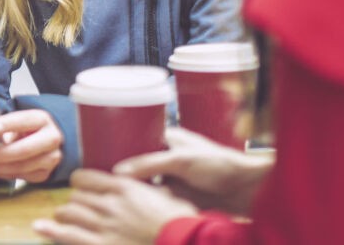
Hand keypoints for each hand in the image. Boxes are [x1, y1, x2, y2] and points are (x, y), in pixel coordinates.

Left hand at [0, 109, 61, 182]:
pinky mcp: (45, 174)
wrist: (43, 141)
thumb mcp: (17, 120)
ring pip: (23, 166)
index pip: (25, 121)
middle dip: (1, 154)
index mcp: (43, 120)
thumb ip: (4, 124)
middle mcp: (52, 139)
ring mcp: (51, 158)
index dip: (8, 125)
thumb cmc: (22, 127)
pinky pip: (22, 176)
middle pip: (25, 149)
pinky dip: (3, 174)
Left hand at [33, 168, 197, 244]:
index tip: (81, 187)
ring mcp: (103, 227)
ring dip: (66, 216)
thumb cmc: (182, 223)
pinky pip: (67, 235)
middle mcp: (109, 204)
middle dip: (75, 202)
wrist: (187, 243)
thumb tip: (144, 186)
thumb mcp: (167, 197)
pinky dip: (51, 231)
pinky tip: (40, 227)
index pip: (85, 177)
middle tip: (80, 209)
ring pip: (68, 213)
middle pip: (75, 196)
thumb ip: (148, 188)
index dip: (80, 183)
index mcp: (124, 188)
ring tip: (66, 220)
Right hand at [112, 127, 272, 215]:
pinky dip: (142, 202)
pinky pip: (153, 199)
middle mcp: (167, 157)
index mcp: (168, 138)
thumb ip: (149, 164)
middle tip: (96, 176)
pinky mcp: (177, 198)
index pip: (136, 137)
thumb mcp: (181, 160)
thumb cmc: (220, 165)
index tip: (97, 150)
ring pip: (143, 182)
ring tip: (104, 193)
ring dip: (130, 187)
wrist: (248, 191)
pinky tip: (127, 207)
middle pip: (136, 161)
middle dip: (120, 168)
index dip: (118, 143)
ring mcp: (172, 178)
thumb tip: (117, 172)